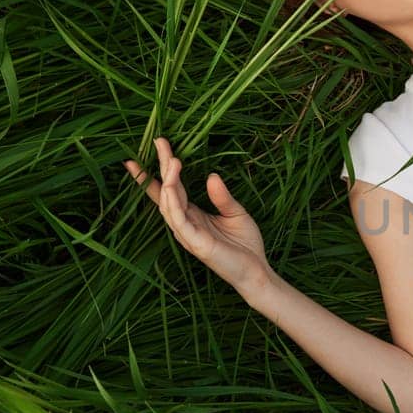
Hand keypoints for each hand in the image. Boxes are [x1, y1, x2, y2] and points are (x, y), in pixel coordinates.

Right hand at [125, 137, 271, 294]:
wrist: (256, 271)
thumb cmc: (245, 245)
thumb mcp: (235, 212)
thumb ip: (221, 196)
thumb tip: (210, 175)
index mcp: (192, 215)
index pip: (170, 189)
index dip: (159, 170)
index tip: (156, 146)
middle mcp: (185, 223)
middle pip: (165, 191)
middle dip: (159, 167)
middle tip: (158, 141)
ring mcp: (187, 233)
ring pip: (168, 204)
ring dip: (166, 181)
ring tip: (171, 159)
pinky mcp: (195, 243)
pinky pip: (178, 219)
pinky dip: (172, 201)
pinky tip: (171, 185)